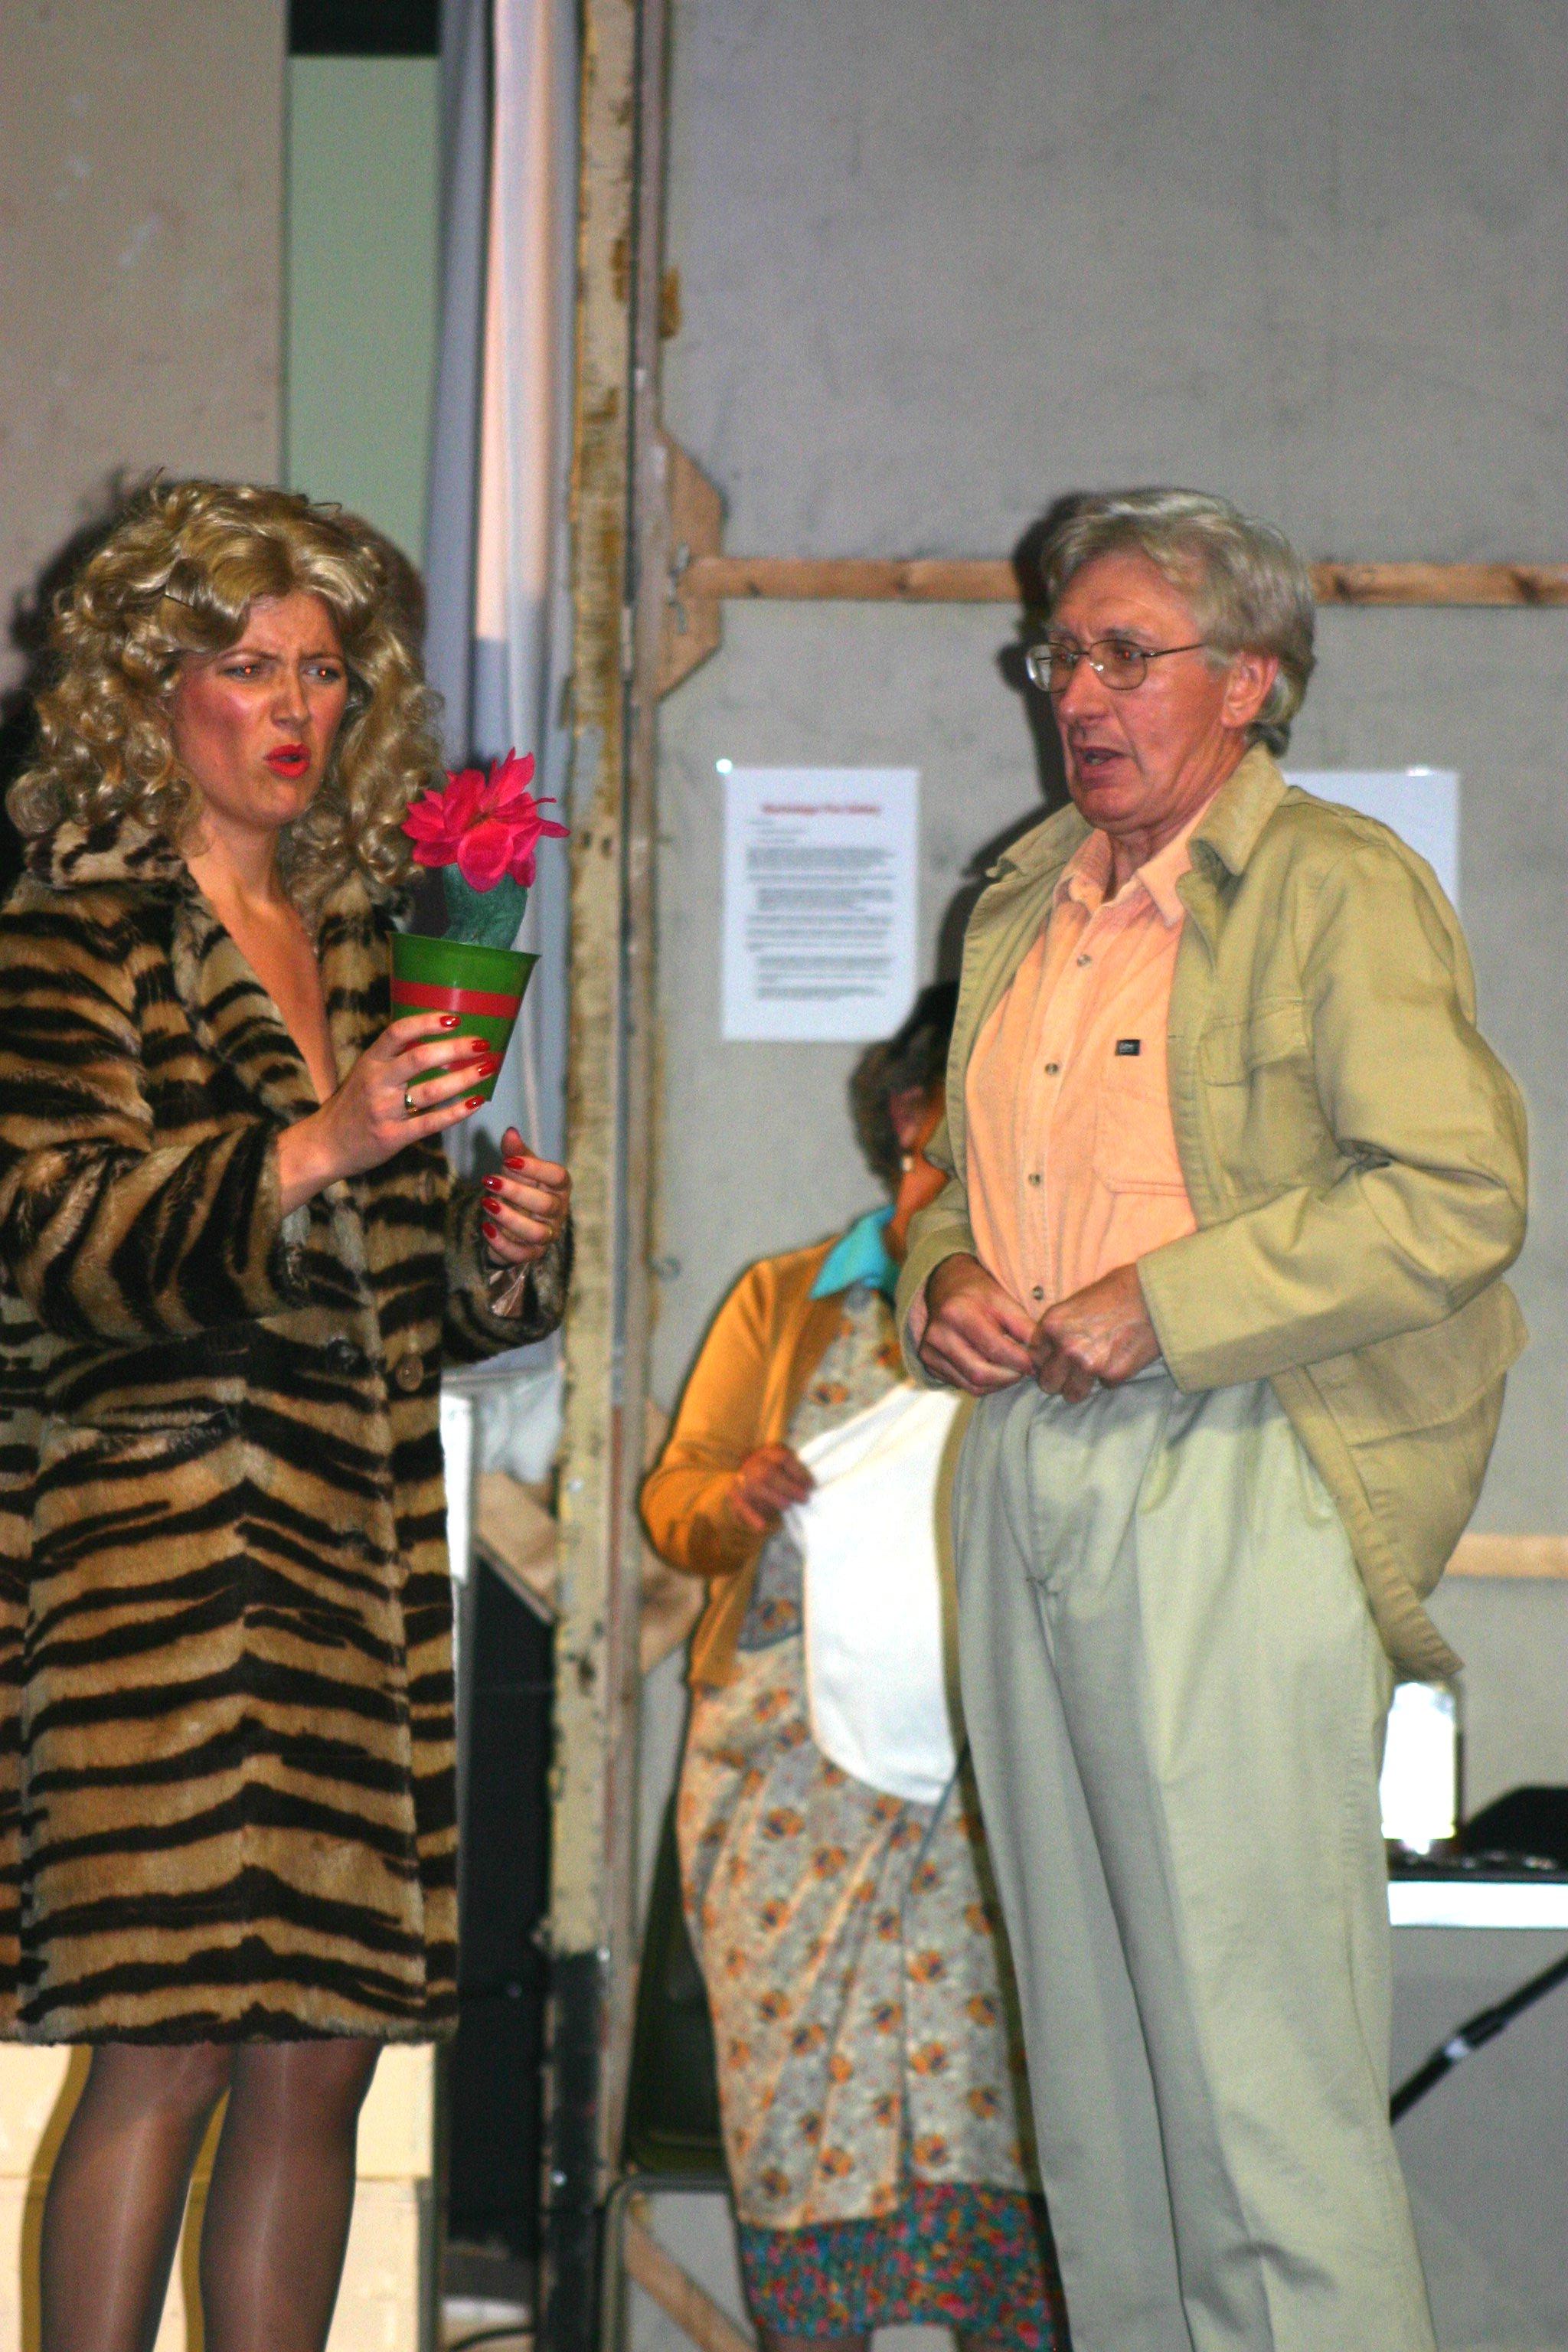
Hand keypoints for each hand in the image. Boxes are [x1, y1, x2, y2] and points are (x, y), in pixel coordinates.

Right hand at [277, 1016, 496, 1211]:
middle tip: (483, 1044)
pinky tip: (475, 1102)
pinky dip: (456, 1112)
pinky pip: (430, 1122)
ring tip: (487, 1068)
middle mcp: (377, 1082)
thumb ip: (394, 1059)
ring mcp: (384, 1110)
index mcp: (370, 1061)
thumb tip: (437, 1040)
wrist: (325, 1145)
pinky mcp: (393, 1136)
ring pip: (430, 1091)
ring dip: (463, 1078)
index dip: (427, 1022)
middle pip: (419, 1058)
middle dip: (455, 1049)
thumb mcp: (365, 1073)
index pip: (398, 1032)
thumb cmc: (352, 1106)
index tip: (454, 1018)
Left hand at [479, 1128, 570, 1265]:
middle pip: (546, 1205)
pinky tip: (486, 1227)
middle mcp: (558, 1212)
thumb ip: (514, 1152)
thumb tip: (510, 1132)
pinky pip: (521, 1254)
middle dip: (517, 1193)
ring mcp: (547, 1234)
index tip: (508, 1161)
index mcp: (559, 1187)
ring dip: (510, 1219)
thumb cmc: (520, 1186)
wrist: (512, 1217)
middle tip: (489, 1181)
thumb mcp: (516, 1167)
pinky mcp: (532, 1254)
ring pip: (537, 1233)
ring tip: (487, 1204)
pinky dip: (502, 1243)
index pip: (558, 1177)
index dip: (536, 1169)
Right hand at [723, 1444, 813, 1536]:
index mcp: (767, 1452)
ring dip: (774, 1498)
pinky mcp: (734, 1495)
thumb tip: (808, 1486)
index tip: (811, 1485)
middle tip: (804, 1498)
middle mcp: (752, 1462)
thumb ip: (792, 1473)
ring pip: (756, 1486)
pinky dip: (751, 1516)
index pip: (783, 1458)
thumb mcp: (781, 1467)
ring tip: (787, 1506)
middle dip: (789, 1487)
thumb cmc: (771, 1476)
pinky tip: (761, 1526)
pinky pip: (741, 1505)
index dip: (799, 1472)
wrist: (743, 1482)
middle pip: (769, 1473)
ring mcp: (741, 1479)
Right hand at [917, 1253, 1035, 1394]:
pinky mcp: (929, 1364)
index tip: (1034, 1363)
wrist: (946, 1290)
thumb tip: (1040, 1356)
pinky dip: (984, 1385)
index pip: (994, 1349)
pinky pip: (963, 1385)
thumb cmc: (979, 1295)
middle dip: (1009, 1377)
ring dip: (998, 1384)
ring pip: (972, 1385)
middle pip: (980, 1373)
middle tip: (1024, 1371)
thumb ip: (1024, 1327)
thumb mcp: (1005, 1301)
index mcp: (957, 1313)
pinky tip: (994, 1371)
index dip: (1019, 1361)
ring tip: (1011, 1371)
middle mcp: (938, 1334)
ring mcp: (929, 1352)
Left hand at [1030, 1262, 1159, 1401]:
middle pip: (1048, 1382)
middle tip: (1071, 1373)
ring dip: (1080, 1387)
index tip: (1054, 1361)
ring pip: (1072, 1394)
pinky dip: (1110, 1377)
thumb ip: (1061, 1327)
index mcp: (1053, 1325)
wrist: (1154, 1296)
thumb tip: (1051, 1348)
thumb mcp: (1077, 1302)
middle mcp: (1066, 1347)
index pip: (1034, 1356)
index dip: (1045, 1360)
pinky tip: (1119, 1358)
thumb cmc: (1117, 1291)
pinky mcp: (1113, 1374)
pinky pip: (1104, 1386)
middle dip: (1059, 1380)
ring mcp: (1089, 1364)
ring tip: (1092, 1373)